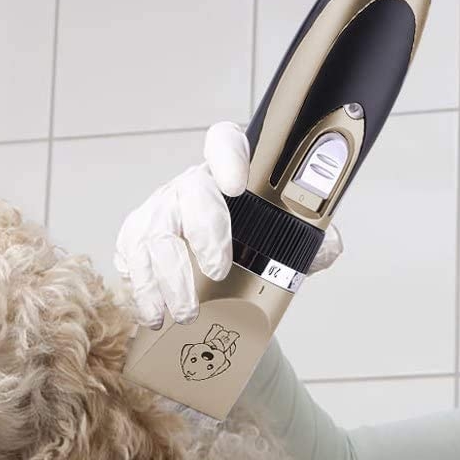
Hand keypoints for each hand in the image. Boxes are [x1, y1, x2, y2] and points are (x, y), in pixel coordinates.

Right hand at [114, 122, 342, 328]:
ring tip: (185, 314)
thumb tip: (328, 247)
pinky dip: (141, 292)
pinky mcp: (133, 240)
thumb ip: (309, 241)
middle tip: (219, 273)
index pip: (223, 143)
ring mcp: (157, 212)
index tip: (237, 186)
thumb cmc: (248, 242)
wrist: (209, 266)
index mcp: (227, 173)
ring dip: (168, 279)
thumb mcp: (283, 240)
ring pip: (154, 235)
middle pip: (188, 194)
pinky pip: (130, 260)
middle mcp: (188, 187)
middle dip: (204, 232)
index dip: (228, 157)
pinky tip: (153, 316)